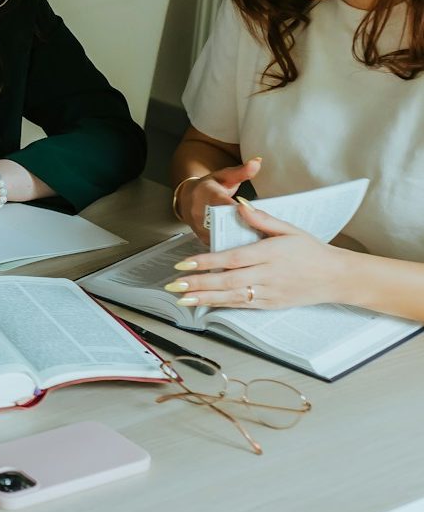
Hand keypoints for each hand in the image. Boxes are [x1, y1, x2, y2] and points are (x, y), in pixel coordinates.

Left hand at [168, 202, 350, 309]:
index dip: (207, 262)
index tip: (184, 263)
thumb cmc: (311, 250)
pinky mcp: (271, 304)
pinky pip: (242, 305)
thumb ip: (263, 219)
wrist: (337, 277)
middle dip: (198, 284)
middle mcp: (268, 275)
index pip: (232, 258)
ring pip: (232, 297)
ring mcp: (269, 292)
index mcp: (270, 253)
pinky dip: (221, 305)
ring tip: (181, 299)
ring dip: (204, 298)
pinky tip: (204, 304)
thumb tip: (241, 206)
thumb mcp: (289, 229)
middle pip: (227, 280)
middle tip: (174, 285)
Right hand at [175, 157, 261, 242]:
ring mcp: (200, 227)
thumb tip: (258, 162)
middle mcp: (200, 211)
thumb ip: (242, 171)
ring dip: (239, 238)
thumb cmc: (209, 187)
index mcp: (207, 193)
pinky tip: (248, 246)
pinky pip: (220, 244)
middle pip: (223, 222)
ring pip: (221, 236)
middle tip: (262, 229)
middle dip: (242, 226)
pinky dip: (234, 245)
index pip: (221, 201)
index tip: (251, 211)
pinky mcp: (203, 238)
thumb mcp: (225, 176)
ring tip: (258, 240)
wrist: (188, 199)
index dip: (236, 208)